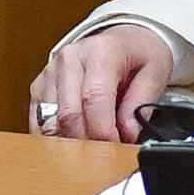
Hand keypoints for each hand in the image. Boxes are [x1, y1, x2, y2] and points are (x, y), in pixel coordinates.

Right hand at [29, 24, 171, 143]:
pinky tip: (74, 140)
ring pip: (51, 122)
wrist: (122, 39)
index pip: (94, 98)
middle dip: (88, 143)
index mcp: (100, 51)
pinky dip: (56, 139)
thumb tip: (126, 133)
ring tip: (92, 147)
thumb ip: (140, 103)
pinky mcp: (39, 86)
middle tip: (106, 155)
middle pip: (69, 114)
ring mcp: (51, 72)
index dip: (103, 131)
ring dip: (71, 143)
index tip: (115, 148)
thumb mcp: (154, 72)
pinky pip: (39, 123)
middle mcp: (70, 58)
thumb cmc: (137, 55)